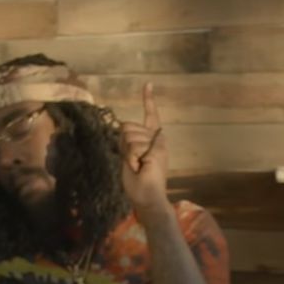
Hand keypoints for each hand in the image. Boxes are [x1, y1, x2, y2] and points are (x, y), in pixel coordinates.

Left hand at [120, 83, 168, 219]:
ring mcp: (159, 144)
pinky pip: (133, 147)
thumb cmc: (137, 182)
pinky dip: (131, 159)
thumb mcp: (128, 158)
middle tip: (134, 163)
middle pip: (127, 127)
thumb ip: (127, 142)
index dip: (149, 100)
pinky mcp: (157, 150)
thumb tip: (123, 126)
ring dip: (128, 154)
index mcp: (152, 139)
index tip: (148, 84)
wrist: (147, 199)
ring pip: (129, 137)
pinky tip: (140, 168)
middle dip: (124, 146)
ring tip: (138, 167)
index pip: (150, 116)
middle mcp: (158, 138)